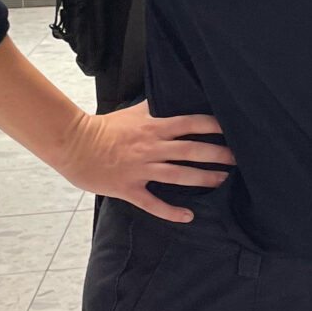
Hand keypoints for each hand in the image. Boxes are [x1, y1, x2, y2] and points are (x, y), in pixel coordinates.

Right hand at [52, 102, 232, 222]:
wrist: (73, 144)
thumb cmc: (103, 128)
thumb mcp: (133, 112)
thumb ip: (155, 107)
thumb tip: (173, 94)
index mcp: (153, 127)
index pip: (190, 123)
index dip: (213, 126)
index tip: (232, 129)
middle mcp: (151, 148)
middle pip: (191, 150)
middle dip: (218, 154)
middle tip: (237, 159)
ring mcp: (141, 170)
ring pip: (179, 175)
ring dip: (204, 179)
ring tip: (223, 180)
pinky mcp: (129, 189)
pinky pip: (153, 203)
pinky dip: (172, 212)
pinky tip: (189, 216)